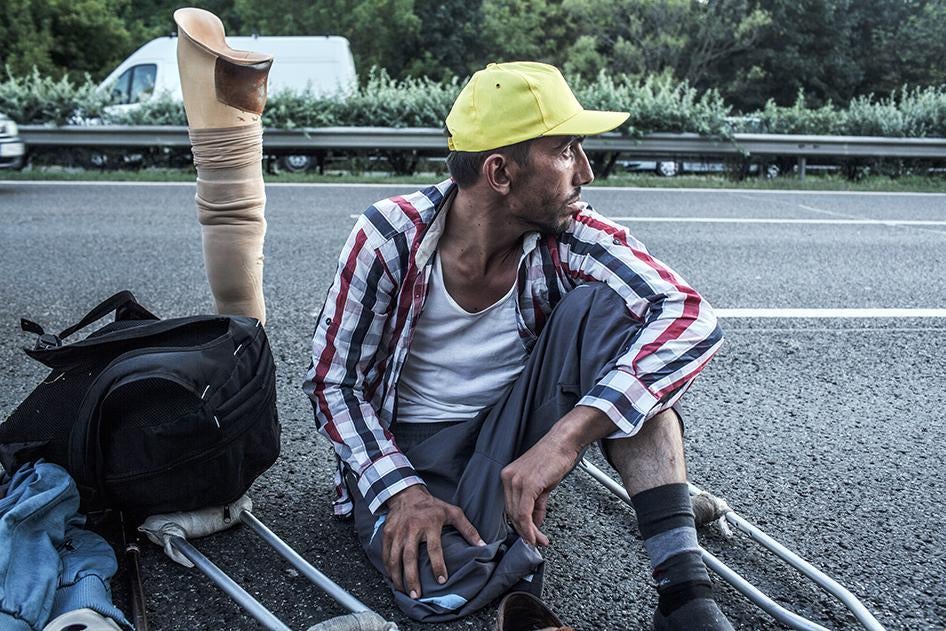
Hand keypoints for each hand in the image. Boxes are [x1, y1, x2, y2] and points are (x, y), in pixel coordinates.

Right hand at [382, 485, 484, 598]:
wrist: (407, 494)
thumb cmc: (432, 506)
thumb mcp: (452, 512)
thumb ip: (468, 529)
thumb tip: (482, 545)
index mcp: (429, 524)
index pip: (434, 548)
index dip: (438, 565)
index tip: (442, 580)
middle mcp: (412, 528)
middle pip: (410, 556)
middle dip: (412, 578)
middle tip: (416, 595)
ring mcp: (397, 531)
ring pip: (395, 558)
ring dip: (398, 577)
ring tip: (404, 592)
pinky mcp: (387, 533)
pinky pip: (386, 554)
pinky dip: (388, 568)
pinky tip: (392, 579)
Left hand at [500, 405, 614, 546]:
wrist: (563, 442)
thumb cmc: (554, 458)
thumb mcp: (542, 484)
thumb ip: (536, 504)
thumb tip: (535, 523)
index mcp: (508, 477)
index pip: (510, 507)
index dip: (519, 525)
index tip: (528, 536)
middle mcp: (508, 478)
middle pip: (512, 513)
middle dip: (524, 531)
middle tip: (536, 541)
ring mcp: (516, 480)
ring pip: (517, 515)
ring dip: (529, 532)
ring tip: (539, 540)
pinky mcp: (527, 484)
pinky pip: (524, 512)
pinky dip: (529, 527)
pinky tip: (536, 535)